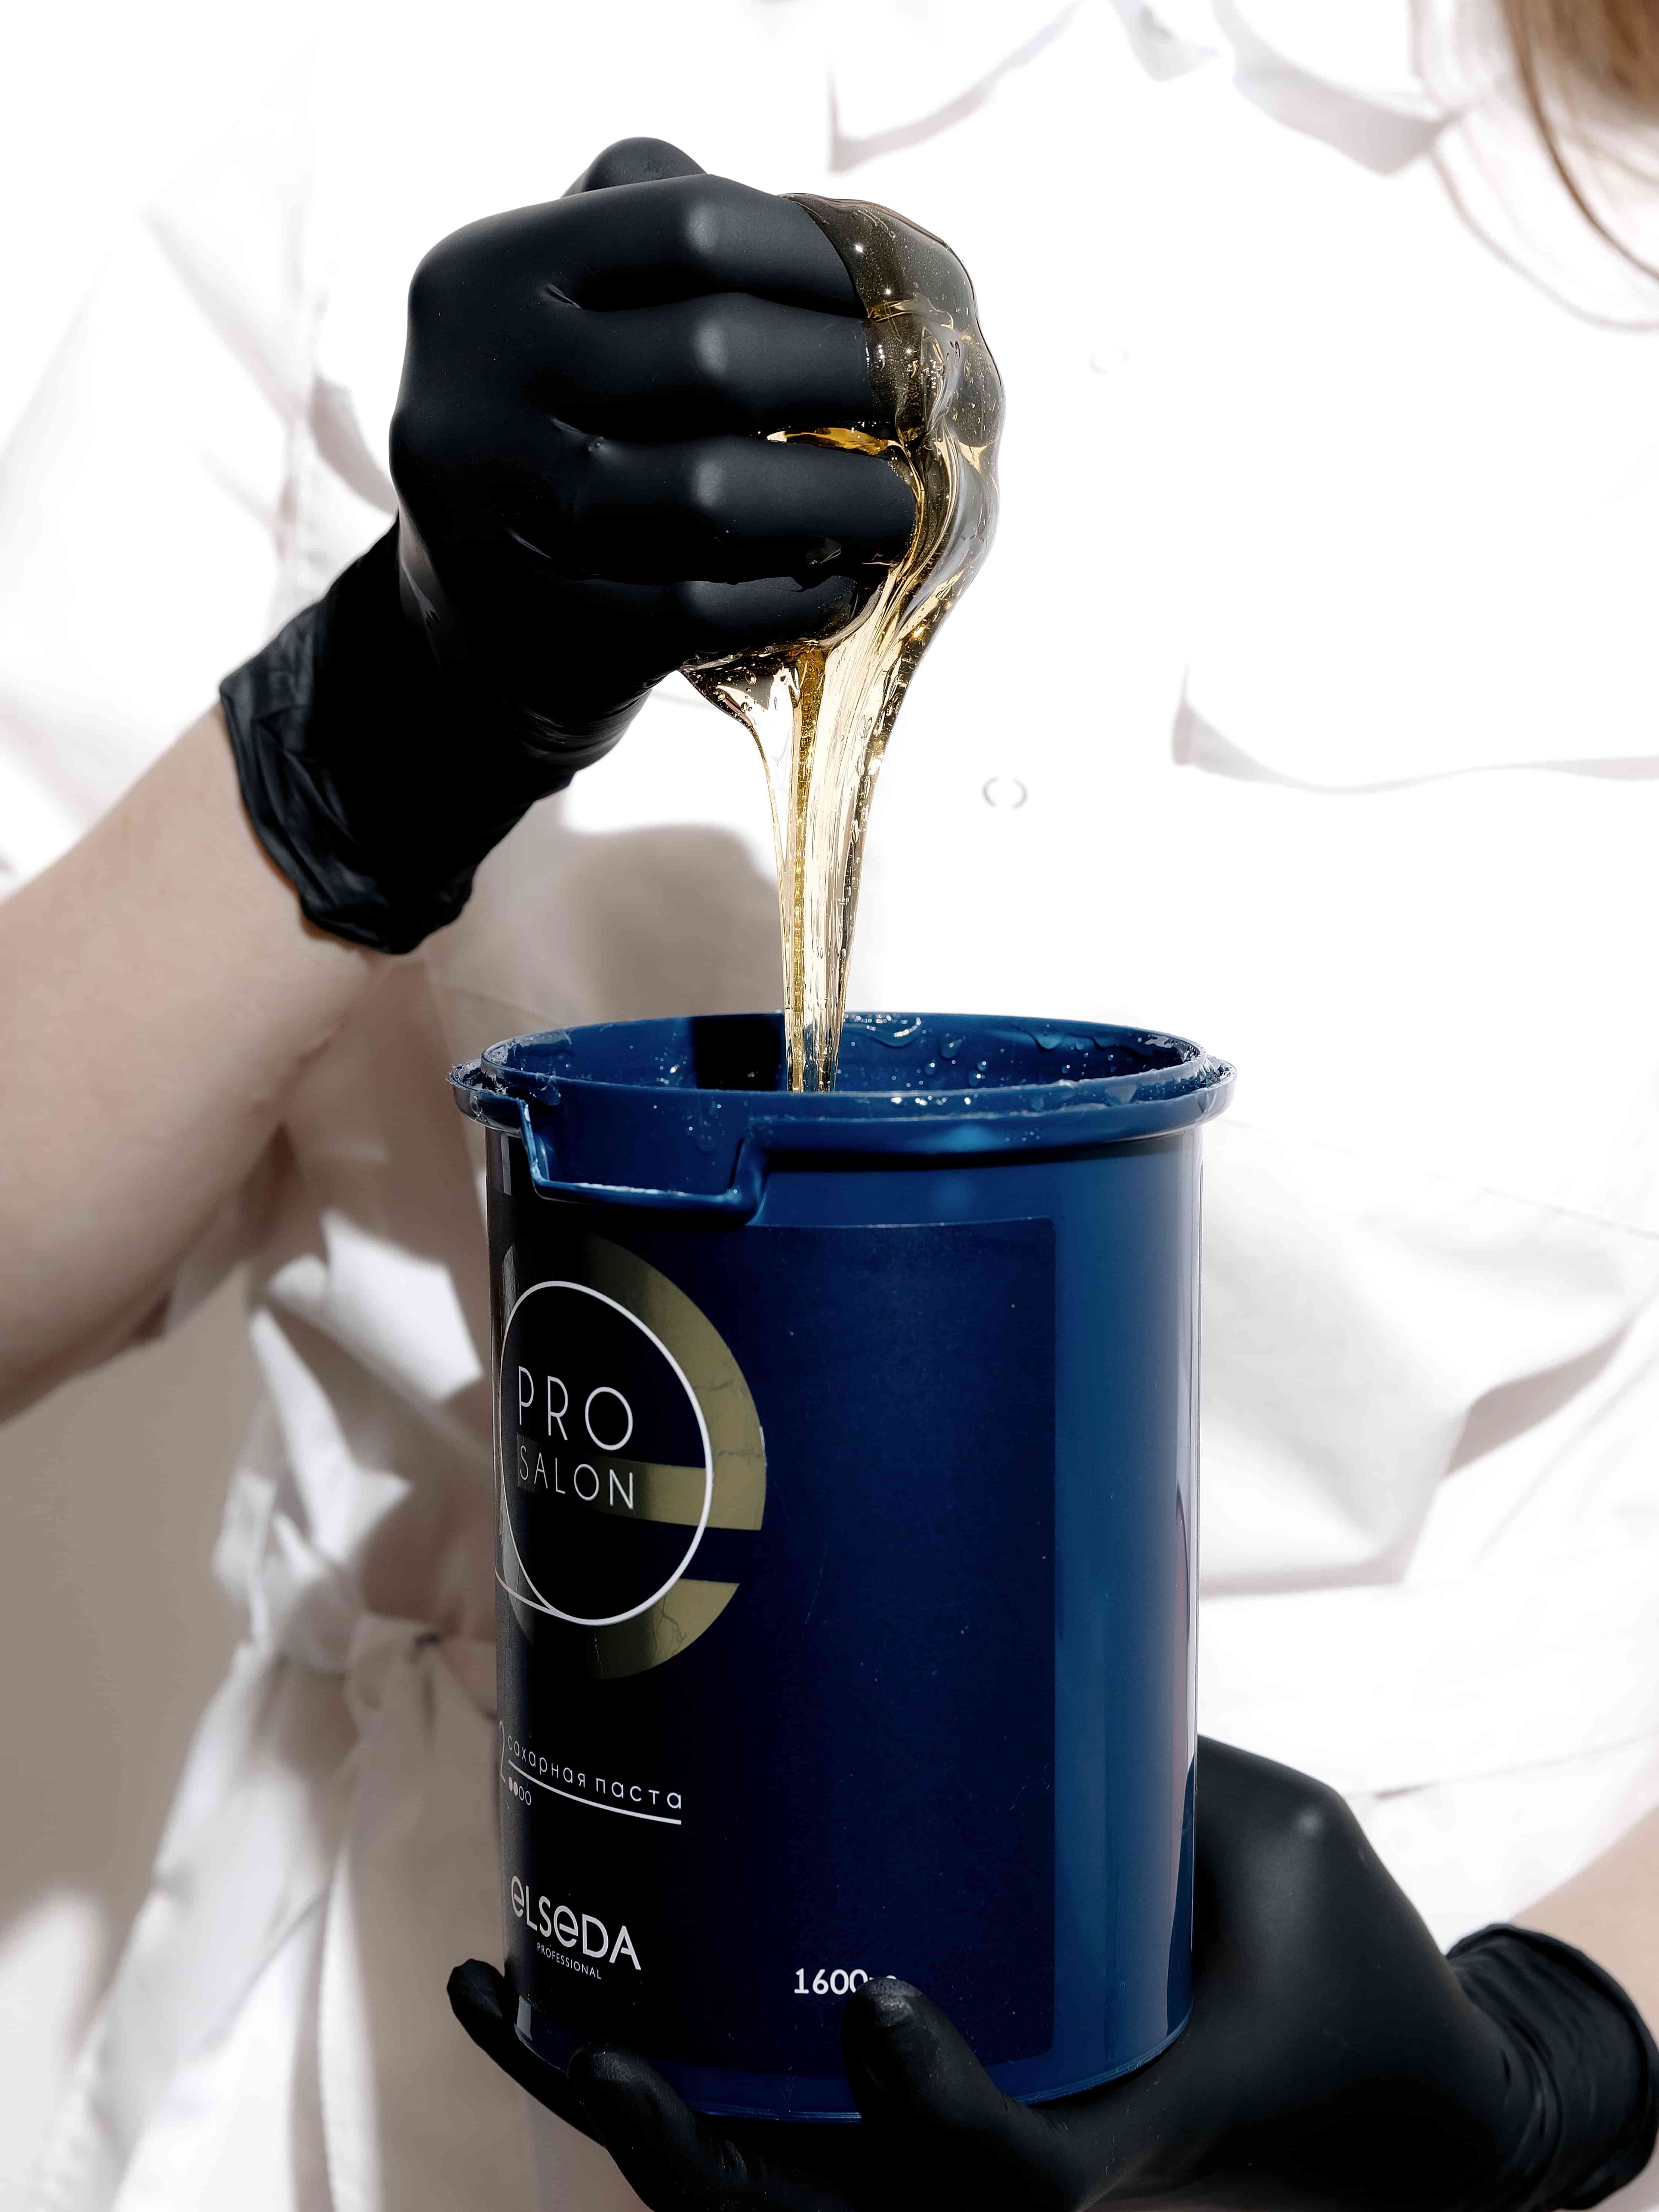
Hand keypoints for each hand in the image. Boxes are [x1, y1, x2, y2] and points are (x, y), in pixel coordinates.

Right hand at [221, 137, 911, 953]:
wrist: (471, 631)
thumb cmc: (567, 436)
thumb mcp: (578, 313)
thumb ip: (674, 232)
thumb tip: (863, 248)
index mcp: (491, 277)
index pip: (691, 226)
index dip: (820, 257)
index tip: (901, 294)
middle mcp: (478, 386)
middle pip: (716, 355)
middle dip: (851, 376)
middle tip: (927, 399)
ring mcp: (510, 516)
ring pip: (716, 494)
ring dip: (843, 500)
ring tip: (901, 505)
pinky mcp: (554, 626)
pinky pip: (708, 609)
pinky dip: (800, 595)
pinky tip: (850, 580)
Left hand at [450, 1740, 1656, 2211]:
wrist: (1385, 2085)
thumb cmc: (1354, 1968)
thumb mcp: (1290, 1848)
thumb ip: (1156, 1766)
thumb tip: (1033, 1629)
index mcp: (1135, 2128)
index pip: (1016, 2189)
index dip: (937, 2125)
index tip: (877, 2008)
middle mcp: (1031, 2167)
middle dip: (682, 2152)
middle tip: (578, 2037)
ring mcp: (970, 2151)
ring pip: (773, 2196)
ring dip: (632, 2111)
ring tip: (507, 1991)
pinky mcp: (937, 2112)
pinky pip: (790, 2127)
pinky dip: (676, 2065)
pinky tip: (582, 1975)